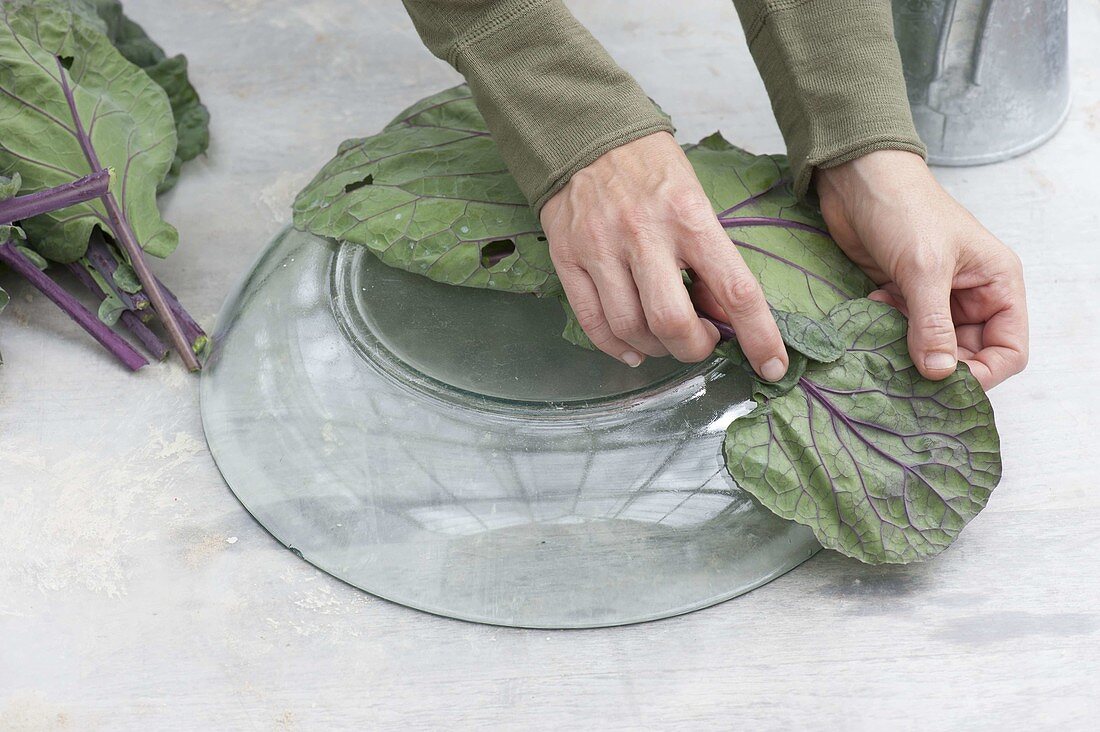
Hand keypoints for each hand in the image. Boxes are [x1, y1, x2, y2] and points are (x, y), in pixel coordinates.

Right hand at [540, 132, 787, 380]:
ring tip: (666, 340)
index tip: (773, 366)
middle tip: (701, 341)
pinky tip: (632, 348)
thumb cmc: (650, 170)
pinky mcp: (568, 258)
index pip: (736, 290)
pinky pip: (593, 323)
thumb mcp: (695, 199)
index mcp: (690, 217)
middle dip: (694, 348)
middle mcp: (644, 234)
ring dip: (656, 349)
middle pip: (673, 322)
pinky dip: (616, 347)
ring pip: (630, 329)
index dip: (759, 337)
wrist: (585, 134)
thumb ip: (709, 257)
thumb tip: (721, 317)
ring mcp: (601, 248)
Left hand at [815, 150, 1027, 388]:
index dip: (984, 373)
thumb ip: (932, 325)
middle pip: (970, 354)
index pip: (1009, 349)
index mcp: (997, 284)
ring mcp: (938, 296)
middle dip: (939, 364)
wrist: (858, 180)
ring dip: (908, 348)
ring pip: (933, 346)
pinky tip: (873, 308)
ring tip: (885, 336)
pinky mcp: (906, 295)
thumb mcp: (923, 268)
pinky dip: (889, 330)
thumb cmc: (904, 209)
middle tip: (904, 369)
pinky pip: (904, 331)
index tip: (946, 385)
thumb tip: (941, 373)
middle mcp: (973, 294)